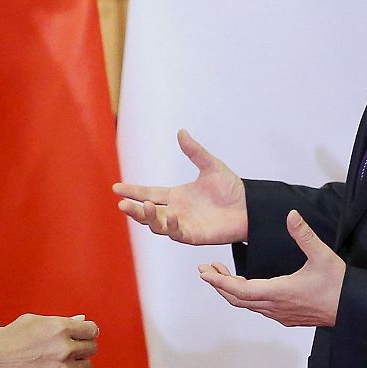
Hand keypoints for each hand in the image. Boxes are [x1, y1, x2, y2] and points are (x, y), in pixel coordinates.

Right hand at [0, 313, 97, 367]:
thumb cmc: (7, 342)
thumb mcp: (33, 321)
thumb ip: (61, 321)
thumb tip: (81, 321)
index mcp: (59, 327)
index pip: (92, 330)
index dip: (86, 334)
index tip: (81, 339)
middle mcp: (64, 348)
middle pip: (91, 348)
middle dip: (81, 349)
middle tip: (66, 353)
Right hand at [114, 129, 247, 245]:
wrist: (250, 207)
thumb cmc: (232, 188)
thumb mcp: (211, 166)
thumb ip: (194, 151)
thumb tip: (181, 132)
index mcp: (176, 195)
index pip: (149, 193)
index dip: (133, 191)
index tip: (116, 188)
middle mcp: (176, 211)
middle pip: (148, 212)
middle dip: (134, 209)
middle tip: (122, 204)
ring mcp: (183, 225)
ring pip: (157, 225)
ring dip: (149, 218)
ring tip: (145, 207)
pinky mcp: (194, 236)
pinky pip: (177, 233)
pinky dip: (171, 226)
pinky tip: (172, 215)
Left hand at [198, 211, 343, 326]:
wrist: (355, 309)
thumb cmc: (340, 285)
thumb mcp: (322, 255)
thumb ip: (304, 234)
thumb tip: (291, 214)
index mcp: (279, 292)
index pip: (239, 289)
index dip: (219, 281)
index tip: (204, 273)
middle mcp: (276, 307)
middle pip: (237, 299)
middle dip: (219, 284)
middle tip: (207, 270)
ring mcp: (281, 314)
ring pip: (247, 305)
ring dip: (232, 291)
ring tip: (222, 275)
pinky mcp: (287, 317)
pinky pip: (259, 309)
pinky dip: (246, 297)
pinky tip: (248, 287)